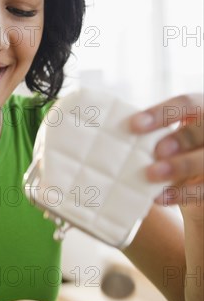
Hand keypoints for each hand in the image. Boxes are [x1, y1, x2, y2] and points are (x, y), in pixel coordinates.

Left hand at [130, 93, 203, 220]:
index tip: (134, 125)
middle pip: (203, 129)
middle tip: (156, 150)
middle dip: (180, 138)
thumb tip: (107, 135)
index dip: (162, 113)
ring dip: (180, 166)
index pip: (186, 104)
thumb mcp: (164, 140)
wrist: (194, 189)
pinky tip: (158, 197)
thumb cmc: (172, 155)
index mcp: (200, 111)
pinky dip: (181, 194)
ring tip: (152, 174)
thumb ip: (148, 136)